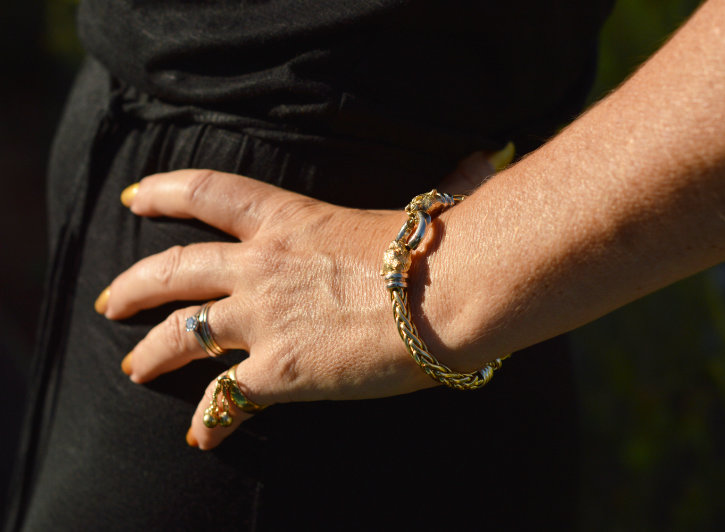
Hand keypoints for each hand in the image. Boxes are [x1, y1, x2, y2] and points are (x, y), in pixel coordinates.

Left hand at [97, 146, 510, 449]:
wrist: (450, 294)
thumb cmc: (443, 249)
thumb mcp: (429, 209)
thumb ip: (445, 186)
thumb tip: (484, 158)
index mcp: (290, 220)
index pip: (208, 193)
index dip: (164, 192)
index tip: (135, 199)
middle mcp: (262, 267)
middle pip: (174, 271)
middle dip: (134, 285)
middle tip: (111, 300)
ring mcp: (265, 320)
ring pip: (183, 334)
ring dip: (150, 351)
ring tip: (132, 367)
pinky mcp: (280, 372)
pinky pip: (225, 399)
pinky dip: (208, 420)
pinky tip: (200, 437)